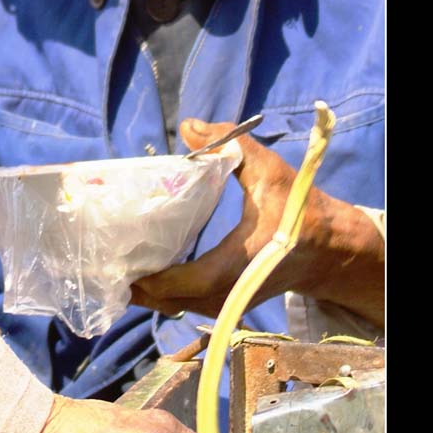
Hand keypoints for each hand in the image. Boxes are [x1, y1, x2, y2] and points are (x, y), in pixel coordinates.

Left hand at [130, 119, 383, 325]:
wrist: (328, 248)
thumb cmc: (298, 208)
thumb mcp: (269, 170)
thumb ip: (230, 145)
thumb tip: (188, 125)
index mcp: (242, 261)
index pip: (195, 280)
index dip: (160, 278)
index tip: (127, 267)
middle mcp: (233, 290)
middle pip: (176, 301)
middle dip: (140, 288)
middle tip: (105, 264)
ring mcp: (230, 301)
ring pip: (180, 307)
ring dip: (148, 293)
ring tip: (113, 269)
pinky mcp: (228, 302)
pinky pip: (187, 304)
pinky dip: (163, 294)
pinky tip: (141, 275)